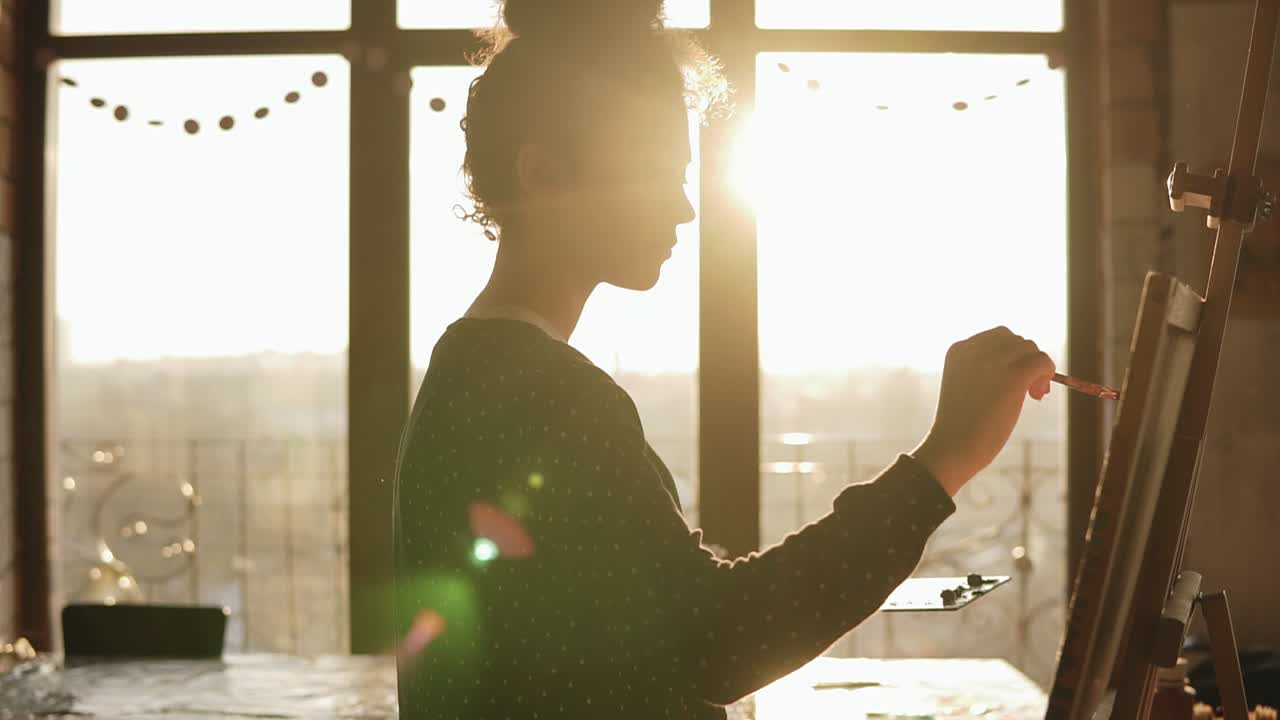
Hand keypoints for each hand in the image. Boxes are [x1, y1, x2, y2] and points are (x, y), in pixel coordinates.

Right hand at [911, 326, 1055, 495]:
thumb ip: (985, 369)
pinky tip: (1037, 394)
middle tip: (1027, 389)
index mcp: (958, 350)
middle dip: (1024, 360)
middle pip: (1014, 339)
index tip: (1010, 379)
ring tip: (1031, 395)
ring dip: (1036, 368)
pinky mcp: (1013, 376)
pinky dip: (1046, 373)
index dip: (1010, 355)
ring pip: (1030, 348)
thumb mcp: (967, 387)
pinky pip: (1042, 361)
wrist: (953, 448)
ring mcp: (993, 361)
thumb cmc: (960, 425)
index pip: (996, 337)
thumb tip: (1026, 361)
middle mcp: (974, 349)